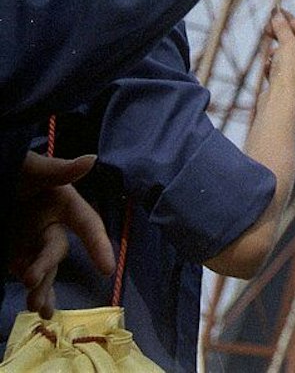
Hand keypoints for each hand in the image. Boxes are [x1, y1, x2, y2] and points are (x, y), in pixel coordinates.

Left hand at [8, 152, 112, 319]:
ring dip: (42, 287)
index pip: (86, 223)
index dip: (98, 244)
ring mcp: (31, 243)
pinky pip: (28, 276)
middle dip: (47, 265)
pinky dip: (37, 294)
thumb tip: (91, 159)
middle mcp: (49, 224)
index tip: (107, 269)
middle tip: (30, 279)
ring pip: (45, 269)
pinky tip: (41, 312)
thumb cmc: (9, 169)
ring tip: (34, 307)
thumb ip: (56, 170)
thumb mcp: (30, 169)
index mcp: (60, 201)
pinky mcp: (14, 256)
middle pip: (58, 250)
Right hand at [259, 11, 294, 100]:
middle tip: (267, 25)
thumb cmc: (289, 74)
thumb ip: (283, 29)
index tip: (277, 10)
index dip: (290, 20)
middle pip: (293, 42)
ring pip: (282, 55)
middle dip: (280, 35)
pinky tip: (269, 71)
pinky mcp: (282, 84)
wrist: (278, 104)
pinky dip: (271, 66)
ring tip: (271, 57)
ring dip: (275, 53)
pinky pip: (275, 68)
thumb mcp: (287, 46)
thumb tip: (277, 15)